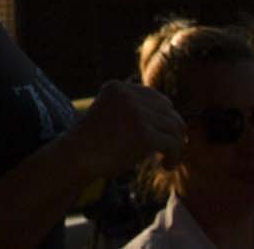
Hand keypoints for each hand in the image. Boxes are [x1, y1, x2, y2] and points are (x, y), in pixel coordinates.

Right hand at [67, 81, 185, 176]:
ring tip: (167, 160)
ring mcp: (137, 114)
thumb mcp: (109, 114)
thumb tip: (170, 115)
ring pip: (175, 127)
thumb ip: (131, 108)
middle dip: (173, 130)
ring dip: (176, 145)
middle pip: (168, 110)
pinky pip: (174, 144)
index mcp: (117, 87)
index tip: (165, 133)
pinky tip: (165, 166)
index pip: (155, 97)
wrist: (77, 157)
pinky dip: (174, 157)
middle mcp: (128, 96)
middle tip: (170, 148)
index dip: (164, 115)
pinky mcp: (145, 135)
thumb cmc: (92, 141)